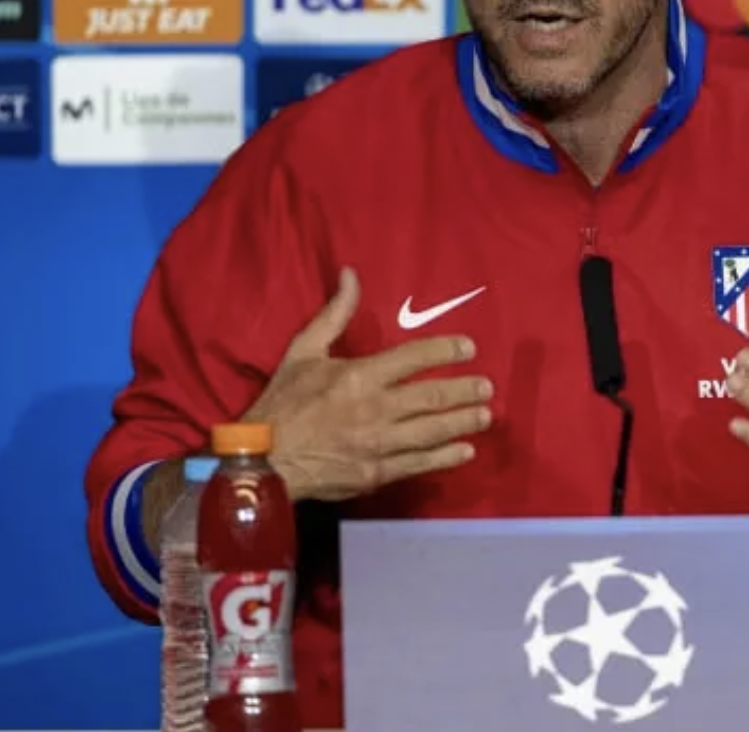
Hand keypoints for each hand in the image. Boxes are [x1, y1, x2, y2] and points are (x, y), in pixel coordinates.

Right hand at [242, 266, 492, 501]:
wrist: (262, 460)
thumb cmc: (283, 403)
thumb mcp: (303, 351)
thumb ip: (334, 314)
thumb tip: (351, 274)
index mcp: (358, 376)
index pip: (414, 358)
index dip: (446, 350)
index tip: (469, 348)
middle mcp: (374, 410)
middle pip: (432, 397)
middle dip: (465, 391)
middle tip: (486, 387)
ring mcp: (377, 445)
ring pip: (432, 432)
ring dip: (463, 423)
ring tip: (485, 416)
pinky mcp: (376, 474)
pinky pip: (419, 464)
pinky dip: (446, 457)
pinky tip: (464, 450)